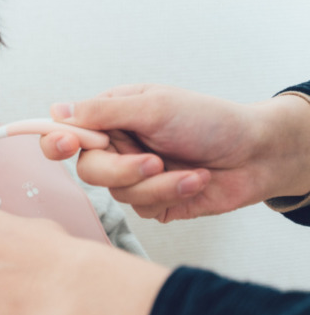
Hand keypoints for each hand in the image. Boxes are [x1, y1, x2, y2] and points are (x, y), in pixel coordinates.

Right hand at [42, 84, 309, 221]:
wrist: (255, 154)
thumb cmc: (209, 120)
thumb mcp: (154, 107)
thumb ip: (103, 111)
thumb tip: (57, 111)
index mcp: (112, 117)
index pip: (67, 130)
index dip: (58, 140)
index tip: (69, 144)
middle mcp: (118, 146)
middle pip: (89, 169)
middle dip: (122, 170)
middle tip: (151, 161)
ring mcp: (133, 175)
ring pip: (117, 193)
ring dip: (157, 183)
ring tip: (187, 169)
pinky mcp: (152, 200)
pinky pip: (142, 208)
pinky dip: (171, 194)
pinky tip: (194, 179)